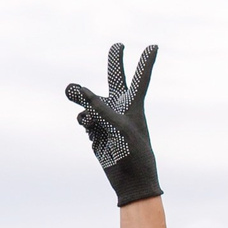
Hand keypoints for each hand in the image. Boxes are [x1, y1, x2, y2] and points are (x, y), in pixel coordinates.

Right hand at [65, 43, 161, 205]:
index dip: (146, 61)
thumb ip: (99, 107)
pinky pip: (84, 118)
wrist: (130, 181)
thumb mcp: (119, 127)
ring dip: (80, 97)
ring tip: (73, 95)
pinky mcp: (96, 130)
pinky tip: (89, 128)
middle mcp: (120, 107)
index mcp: (134, 104)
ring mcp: (107, 118)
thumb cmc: (134, 153)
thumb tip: (77, 90)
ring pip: (90, 100)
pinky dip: (84, 121)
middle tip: (118, 45)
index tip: (154, 46)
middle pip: (116, 78)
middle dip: (115, 62)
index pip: (140, 78)